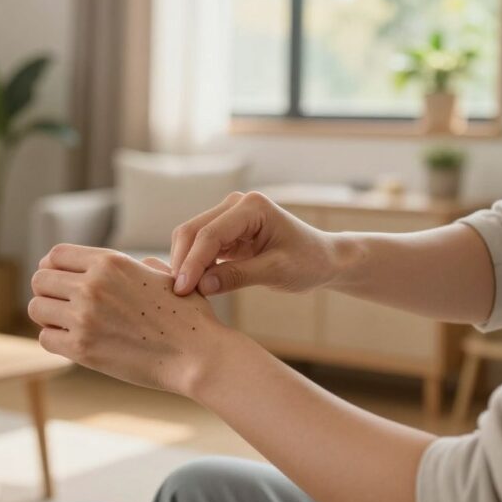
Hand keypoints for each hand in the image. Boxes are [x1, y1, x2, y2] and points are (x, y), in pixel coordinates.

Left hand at [30, 244, 230, 395]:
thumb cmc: (187, 316)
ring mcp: (84, 317)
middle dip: (47, 291)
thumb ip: (141, 267)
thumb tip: (138, 265)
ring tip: (65, 323)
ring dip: (47, 315)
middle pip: (40, 279)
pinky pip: (45, 338)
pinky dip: (55, 339)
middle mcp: (92, 285)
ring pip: (37, 308)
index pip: (56, 254)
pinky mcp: (82, 348)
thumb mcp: (166, 276)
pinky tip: (72, 341)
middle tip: (61, 304)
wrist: (197, 354)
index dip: (52, 266)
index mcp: (110, 262)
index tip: (59, 279)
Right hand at [170, 191, 341, 296]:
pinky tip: (194, 286)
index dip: (192, 263)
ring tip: (184, 293)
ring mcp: (228, 216)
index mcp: (251, 206)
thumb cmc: (308, 262)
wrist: (323, 259)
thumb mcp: (276, 271)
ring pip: (191, 239)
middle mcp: (235, 205)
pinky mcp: (225, 232)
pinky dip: (194, 265)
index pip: (210, 234)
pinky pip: (200, 247)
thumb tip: (201, 286)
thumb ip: (238, 276)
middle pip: (192, 232)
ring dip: (185, 264)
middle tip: (178, 296)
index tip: (182, 290)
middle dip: (182, 262)